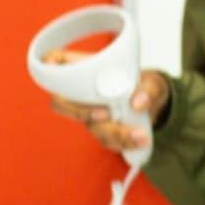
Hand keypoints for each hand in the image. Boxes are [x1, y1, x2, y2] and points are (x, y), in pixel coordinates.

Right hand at [46, 57, 169, 153]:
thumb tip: (137, 103)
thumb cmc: (145, 85)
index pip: (55, 62)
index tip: (58, 69)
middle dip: (82, 111)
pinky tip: (140, 141)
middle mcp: (81, 93)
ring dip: (114, 133)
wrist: (155, 106)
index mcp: (87, 71)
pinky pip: (105, 140)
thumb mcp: (152, 82)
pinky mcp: (101, 130)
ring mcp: (88, 113)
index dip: (50, 66)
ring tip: (140, 135)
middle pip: (62, 102)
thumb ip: (148, 89)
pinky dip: (123, 142)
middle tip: (107, 114)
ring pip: (89, 125)